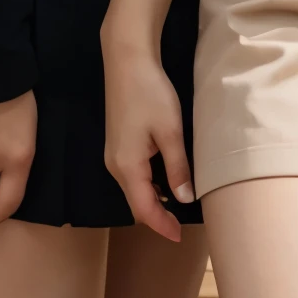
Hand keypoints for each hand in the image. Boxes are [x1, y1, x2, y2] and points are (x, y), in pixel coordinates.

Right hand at [101, 34, 193, 242]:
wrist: (127, 60)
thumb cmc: (150, 94)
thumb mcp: (170, 132)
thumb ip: (177, 167)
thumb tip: (184, 198)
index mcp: (126, 167)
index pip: (143, 209)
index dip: (161, 225)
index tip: (179, 237)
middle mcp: (115, 165)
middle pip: (136, 202)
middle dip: (157, 216)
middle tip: (181, 224)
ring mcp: (113, 153)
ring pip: (134, 188)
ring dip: (153, 199)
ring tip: (177, 204)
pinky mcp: (118, 142)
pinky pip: (132, 173)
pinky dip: (148, 183)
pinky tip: (164, 178)